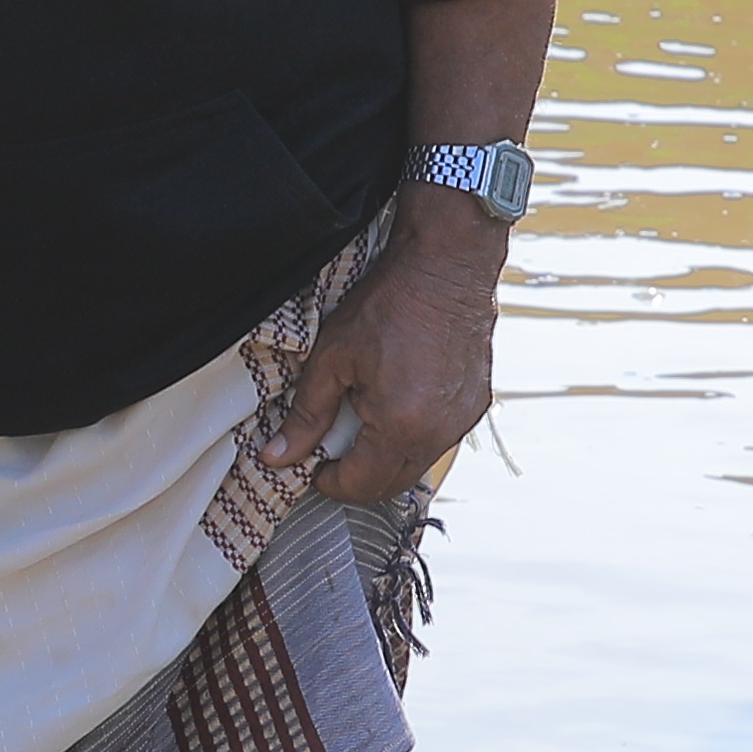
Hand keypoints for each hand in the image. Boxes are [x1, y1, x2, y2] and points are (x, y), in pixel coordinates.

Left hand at [252, 207, 502, 510]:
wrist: (446, 266)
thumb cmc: (390, 303)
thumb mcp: (332, 358)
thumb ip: (305, 415)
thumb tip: (276, 457)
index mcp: (400, 425)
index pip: (362, 484)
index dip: (331, 483)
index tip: (314, 467)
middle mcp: (439, 433)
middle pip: (392, 484)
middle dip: (359, 478)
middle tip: (332, 453)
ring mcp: (463, 420)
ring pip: (417, 464)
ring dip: (387, 458)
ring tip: (363, 421)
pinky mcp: (476, 405)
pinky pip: (439, 439)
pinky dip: (413, 436)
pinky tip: (396, 405)